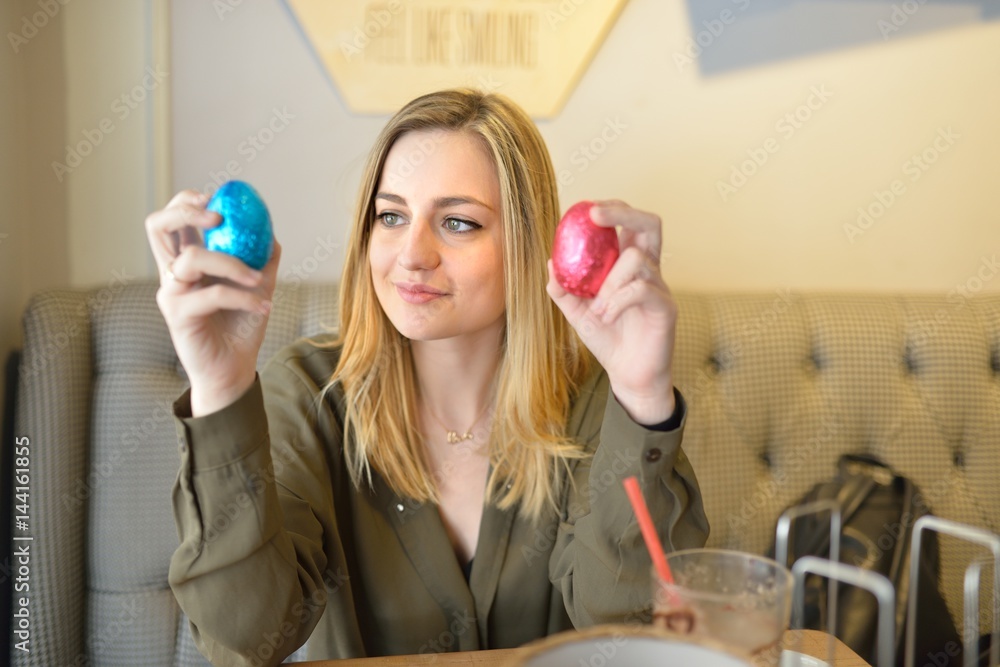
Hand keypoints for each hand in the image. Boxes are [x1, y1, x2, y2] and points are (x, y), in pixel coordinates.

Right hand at [145, 189, 280, 415]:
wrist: (234, 369)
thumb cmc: (241, 327)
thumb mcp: (258, 286)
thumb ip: (261, 257)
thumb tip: (269, 229)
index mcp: (186, 261)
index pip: (172, 219)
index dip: (187, 202)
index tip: (217, 199)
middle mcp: (172, 272)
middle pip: (157, 226)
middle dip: (186, 212)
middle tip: (219, 219)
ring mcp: (170, 292)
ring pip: (191, 258)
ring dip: (232, 263)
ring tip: (260, 280)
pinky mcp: (176, 314)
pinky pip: (211, 293)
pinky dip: (242, 297)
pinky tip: (264, 306)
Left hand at [547, 201, 676, 424]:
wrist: (628, 374)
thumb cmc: (608, 340)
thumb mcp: (578, 313)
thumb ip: (565, 290)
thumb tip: (550, 264)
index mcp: (629, 265)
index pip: (628, 224)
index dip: (612, 210)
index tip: (585, 208)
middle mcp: (649, 269)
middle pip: (650, 224)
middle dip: (623, 213)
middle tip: (595, 215)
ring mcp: (660, 286)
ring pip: (637, 260)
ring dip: (609, 282)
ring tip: (596, 308)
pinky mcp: (666, 307)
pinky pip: (642, 289)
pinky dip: (618, 300)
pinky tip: (606, 316)